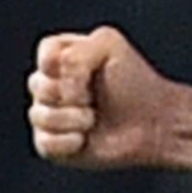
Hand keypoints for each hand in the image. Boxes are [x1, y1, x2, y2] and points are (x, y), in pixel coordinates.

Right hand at [27, 25, 176, 168]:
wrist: (154, 124)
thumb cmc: (134, 84)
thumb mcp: (109, 46)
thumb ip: (76, 52)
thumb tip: (60, 90)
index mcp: (61, 57)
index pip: (45, 56)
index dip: (69, 66)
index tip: (93, 71)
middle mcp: (50, 85)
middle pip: (37, 85)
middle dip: (73, 93)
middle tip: (95, 98)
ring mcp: (49, 116)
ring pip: (38, 115)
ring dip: (74, 118)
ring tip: (94, 119)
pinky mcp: (52, 146)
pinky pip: (44, 143)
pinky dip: (68, 142)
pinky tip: (85, 140)